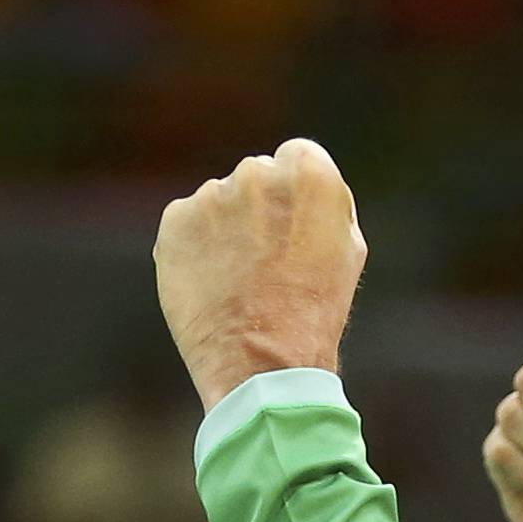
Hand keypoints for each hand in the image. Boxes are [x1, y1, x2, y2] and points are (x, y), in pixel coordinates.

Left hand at [154, 139, 367, 411]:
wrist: (262, 363)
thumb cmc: (315, 312)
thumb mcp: (347, 251)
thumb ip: (324, 205)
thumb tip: (298, 188)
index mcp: (309, 173)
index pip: (297, 158)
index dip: (296, 197)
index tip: (294, 229)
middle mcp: (258, 172)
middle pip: (256, 177)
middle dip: (259, 209)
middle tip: (266, 261)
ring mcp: (211, 195)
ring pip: (218, 202)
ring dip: (226, 230)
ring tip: (238, 281)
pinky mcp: (175, 220)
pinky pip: (187, 224)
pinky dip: (196, 248)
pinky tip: (213, 284)